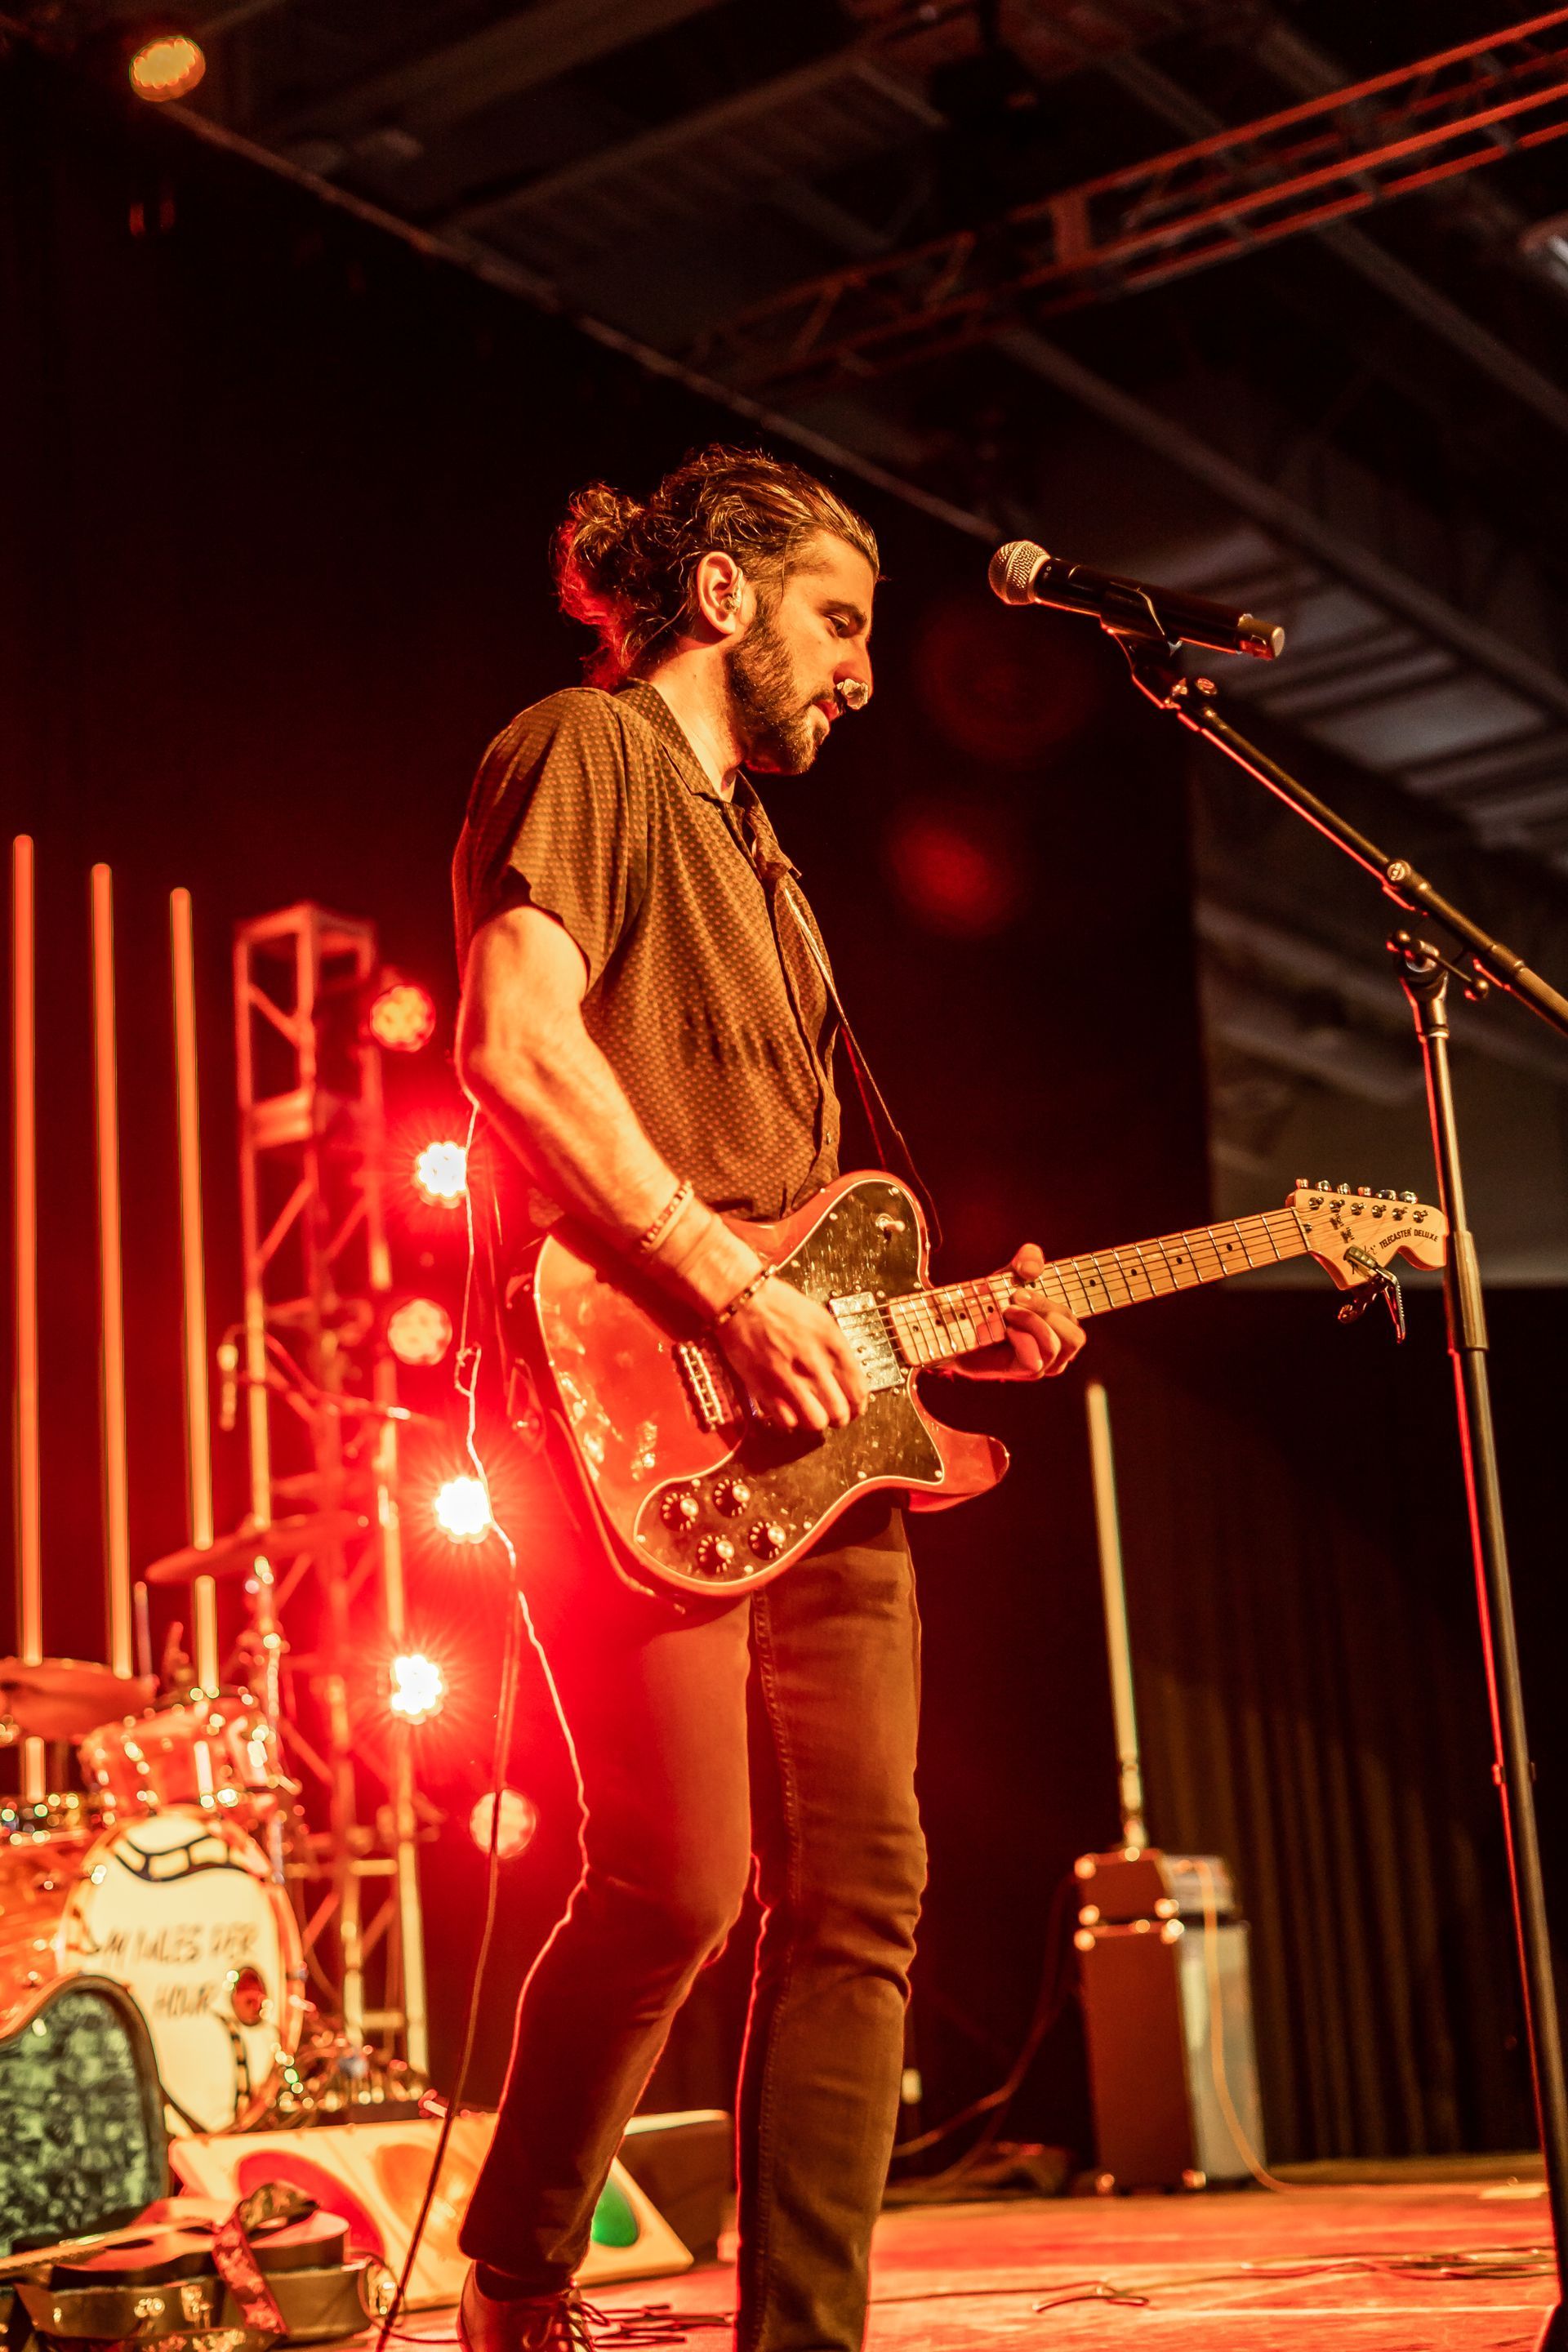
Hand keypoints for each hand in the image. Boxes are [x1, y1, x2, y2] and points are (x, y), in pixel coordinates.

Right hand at [715, 1275, 869, 1432]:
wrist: (742, 1301)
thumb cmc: (778, 1305)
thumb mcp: (820, 1319)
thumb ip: (836, 1350)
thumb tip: (846, 1376)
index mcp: (832, 1344)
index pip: (858, 1390)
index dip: (857, 1405)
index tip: (853, 1407)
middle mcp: (814, 1364)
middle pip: (840, 1412)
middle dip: (838, 1417)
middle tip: (831, 1412)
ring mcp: (790, 1379)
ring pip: (816, 1422)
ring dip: (814, 1420)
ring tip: (809, 1411)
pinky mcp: (765, 1389)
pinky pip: (787, 1422)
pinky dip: (789, 1420)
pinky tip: (787, 1408)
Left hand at [949, 1243, 1085, 1381]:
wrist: (957, 1326)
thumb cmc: (989, 1304)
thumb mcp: (1008, 1275)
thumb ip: (1026, 1260)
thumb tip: (1032, 1265)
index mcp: (1061, 1326)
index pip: (1077, 1317)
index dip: (1063, 1304)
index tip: (1030, 1288)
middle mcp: (1058, 1350)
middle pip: (1074, 1335)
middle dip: (1045, 1310)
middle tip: (1014, 1298)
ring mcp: (1043, 1365)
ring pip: (1055, 1346)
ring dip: (1031, 1322)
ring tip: (1007, 1313)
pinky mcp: (1023, 1373)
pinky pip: (1034, 1360)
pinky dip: (1019, 1339)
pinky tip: (1004, 1330)